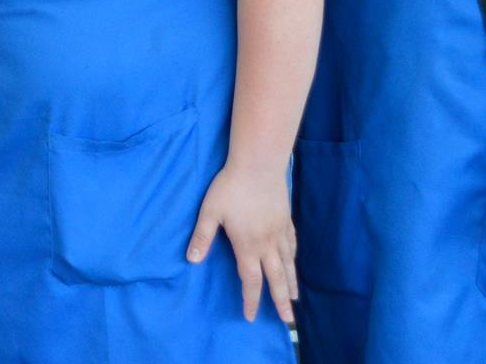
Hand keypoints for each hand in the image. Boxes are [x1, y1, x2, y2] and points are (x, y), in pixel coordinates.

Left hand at [186, 162, 297, 324]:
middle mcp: (267, 243)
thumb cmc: (230, 186)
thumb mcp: (210, 211)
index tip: (250, 317)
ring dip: (291, 283)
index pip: (250, 279)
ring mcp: (280, 232)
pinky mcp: (286, 220)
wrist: (259, 164)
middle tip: (287, 321)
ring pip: (288, 264)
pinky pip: (292, 246)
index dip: (250, 299)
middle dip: (280, 301)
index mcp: (248, 245)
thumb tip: (191, 260)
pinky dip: (293, 259)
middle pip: (276, 278)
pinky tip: (293, 262)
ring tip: (294, 298)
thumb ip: (202, 236)